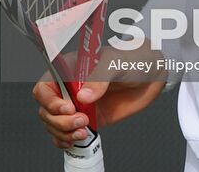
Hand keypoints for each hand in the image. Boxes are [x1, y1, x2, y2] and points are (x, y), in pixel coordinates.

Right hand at [32, 47, 167, 149]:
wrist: (152, 74)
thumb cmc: (134, 58)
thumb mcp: (117, 62)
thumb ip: (100, 77)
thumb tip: (83, 96)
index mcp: (72, 68)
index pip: (46, 85)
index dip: (50, 100)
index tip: (68, 107)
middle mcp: (71, 87)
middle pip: (47, 109)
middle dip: (60, 120)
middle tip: (81, 120)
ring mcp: (78, 104)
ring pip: (53, 123)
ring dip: (63, 132)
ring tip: (83, 130)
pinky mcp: (87, 118)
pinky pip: (65, 133)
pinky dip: (66, 140)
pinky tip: (77, 138)